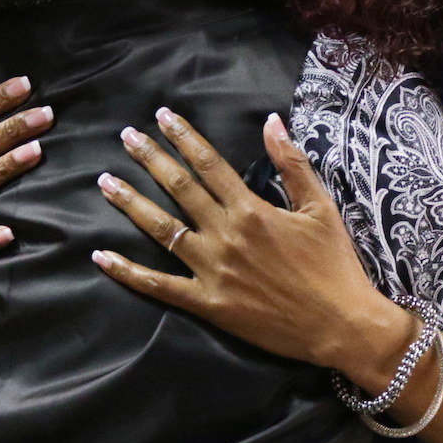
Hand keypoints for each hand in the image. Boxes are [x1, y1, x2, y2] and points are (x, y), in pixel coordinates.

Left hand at [93, 109, 412, 380]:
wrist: (341, 326)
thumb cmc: (334, 265)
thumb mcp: (320, 207)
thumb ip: (291, 163)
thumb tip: (271, 121)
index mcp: (252, 209)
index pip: (209, 164)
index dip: (184, 137)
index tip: (162, 116)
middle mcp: (226, 235)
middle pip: (179, 188)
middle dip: (150, 158)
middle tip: (125, 136)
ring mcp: (212, 270)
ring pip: (162, 229)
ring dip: (130, 204)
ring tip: (105, 182)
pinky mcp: (207, 304)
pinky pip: (159, 286)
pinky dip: (127, 271)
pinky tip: (101, 255)